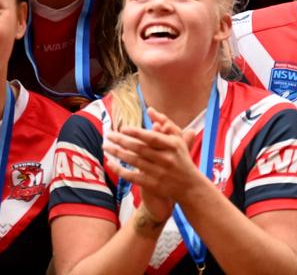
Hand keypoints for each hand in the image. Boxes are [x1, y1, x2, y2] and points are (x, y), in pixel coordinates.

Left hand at [102, 107, 202, 221]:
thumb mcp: (178, 139)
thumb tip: (149, 110)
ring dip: (117, 153)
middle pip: (139, 149)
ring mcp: (159, 173)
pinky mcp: (153, 185)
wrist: (190, 187)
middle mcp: (166, 159)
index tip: (122, 128)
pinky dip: (120, 170)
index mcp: (172, 146)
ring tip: (105, 146)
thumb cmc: (181, 158)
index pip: (152, 138)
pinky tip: (110, 163)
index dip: (136, 133)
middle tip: (107, 134)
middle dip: (121, 141)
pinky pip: (133, 177)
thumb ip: (165, 123)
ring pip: (134, 161)